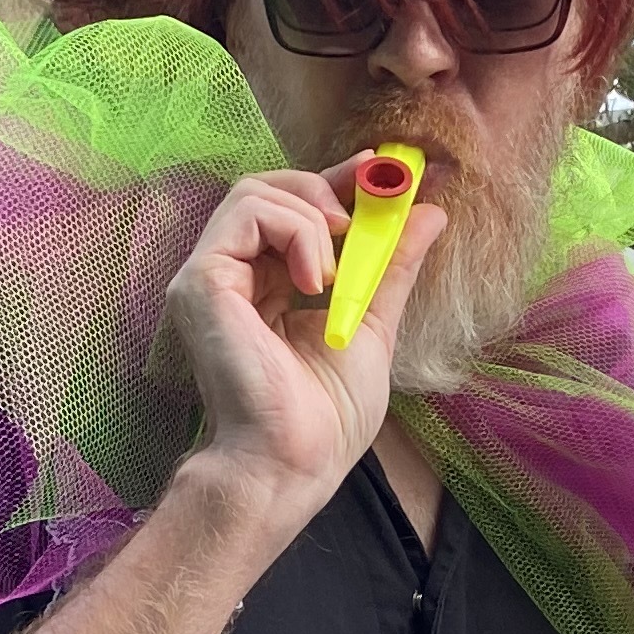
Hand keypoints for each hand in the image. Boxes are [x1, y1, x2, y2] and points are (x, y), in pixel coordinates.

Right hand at [162, 157, 448, 534]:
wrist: (292, 462)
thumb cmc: (324, 417)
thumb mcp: (372, 325)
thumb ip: (393, 268)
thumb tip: (431, 213)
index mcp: (267, 286)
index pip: (292, 210)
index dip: (335, 181)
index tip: (378, 172)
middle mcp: (233, 276)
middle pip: (268, 187)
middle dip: (325, 187)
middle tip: (365, 212)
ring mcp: (211, 276)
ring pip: (255, 191)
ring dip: (312, 216)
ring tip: (333, 272)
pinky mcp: (201, 281)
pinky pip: (246, 214)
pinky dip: (294, 231)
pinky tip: (314, 280)